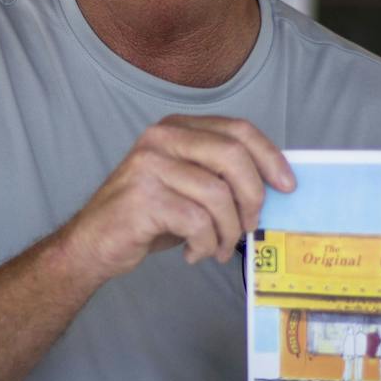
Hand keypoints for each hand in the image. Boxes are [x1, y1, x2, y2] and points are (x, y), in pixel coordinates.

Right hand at [64, 115, 294, 277]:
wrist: (93, 244)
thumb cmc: (147, 217)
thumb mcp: (188, 185)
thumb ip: (221, 175)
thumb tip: (274, 186)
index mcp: (177, 128)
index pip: (239, 130)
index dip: (270, 157)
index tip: (287, 186)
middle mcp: (161, 138)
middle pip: (233, 156)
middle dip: (253, 197)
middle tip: (251, 227)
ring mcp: (149, 166)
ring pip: (218, 195)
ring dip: (228, 231)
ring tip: (218, 248)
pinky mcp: (143, 198)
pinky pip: (197, 222)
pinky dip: (205, 244)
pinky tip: (194, 253)